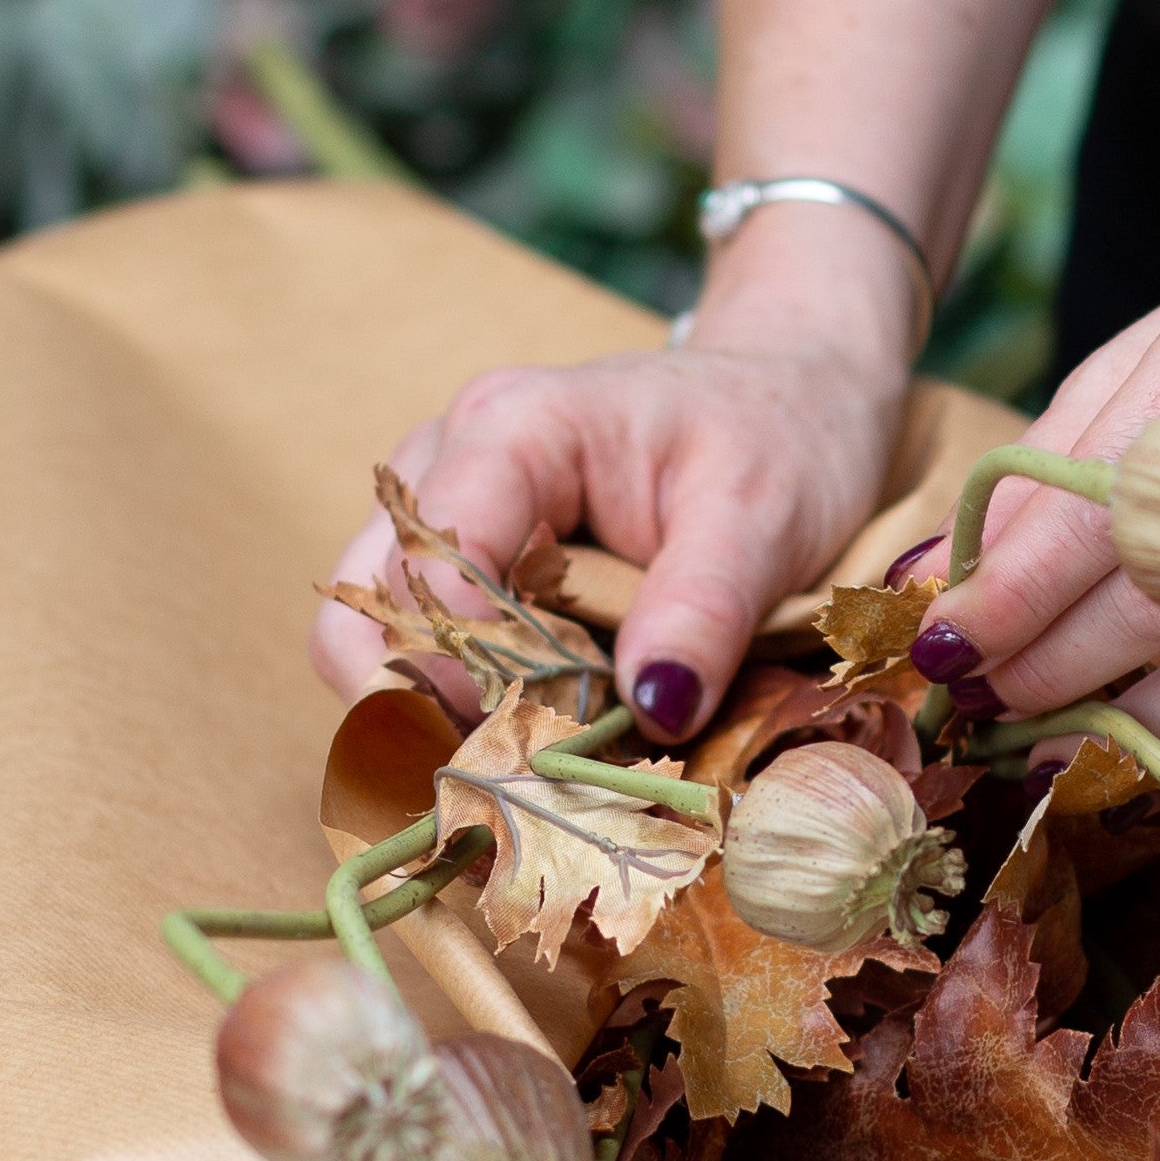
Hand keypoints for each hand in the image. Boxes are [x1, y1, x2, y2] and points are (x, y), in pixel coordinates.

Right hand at [312, 206, 918, 738]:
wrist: (791, 394)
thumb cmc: (780, 434)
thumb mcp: (764, 516)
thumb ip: (704, 608)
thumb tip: (653, 708)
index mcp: (512, 431)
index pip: (430, 567)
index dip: (470, 671)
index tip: (544, 743)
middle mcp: (447, 460)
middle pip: (368, 612)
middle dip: (432, 707)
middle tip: (531, 766)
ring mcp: (441, 509)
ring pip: (372, 636)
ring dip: (439, 711)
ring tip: (536, 750)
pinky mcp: (459, 558)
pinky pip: (416, 645)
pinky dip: (461, 702)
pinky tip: (538, 725)